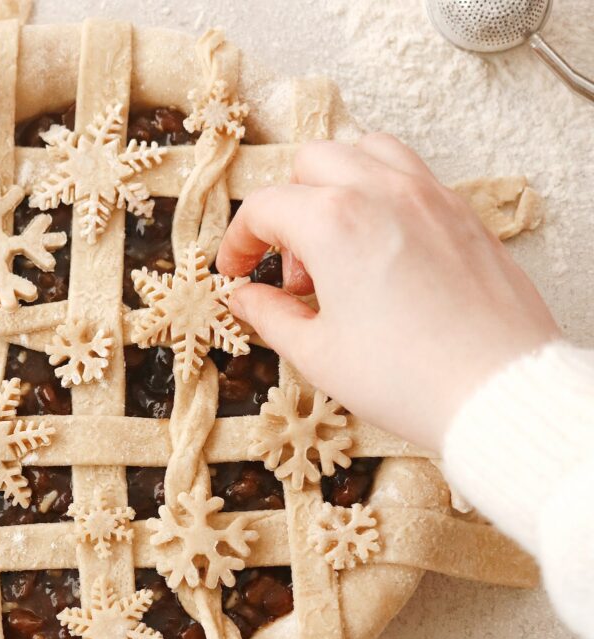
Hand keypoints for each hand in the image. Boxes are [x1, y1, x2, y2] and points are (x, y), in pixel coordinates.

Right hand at [217, 134, 558, 451]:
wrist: (497, 390)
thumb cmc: (407, 377)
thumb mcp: (317, 354)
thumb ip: (270, 316)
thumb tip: (245, 299)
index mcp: (333, 222)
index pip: (264, 207)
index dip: (239, 241)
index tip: (237, 271)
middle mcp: (381, 191)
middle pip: (311, 163)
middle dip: (287, 207)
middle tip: (290, 267)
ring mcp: (429, 195)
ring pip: (365, 151)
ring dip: (337, 184)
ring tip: (337, 243)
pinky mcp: (463, 212)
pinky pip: (411, 175)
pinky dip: (382, 193)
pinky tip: (381, 249)